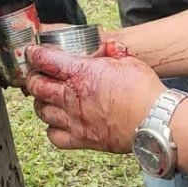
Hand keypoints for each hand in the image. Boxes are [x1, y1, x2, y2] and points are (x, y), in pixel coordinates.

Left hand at [24, 44, 163, 152]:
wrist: (155, 121)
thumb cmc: (143, 90)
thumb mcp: (127, 59)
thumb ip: (111, 52)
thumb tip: (106, 46)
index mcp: (80, 73)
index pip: (45, 60)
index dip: (34, 54)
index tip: (33, 53)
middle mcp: (71, 97)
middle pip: (36, 86)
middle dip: (33, 79)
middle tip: (37, 75)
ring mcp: (74, 120)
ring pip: (41, 111)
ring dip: (41, 103)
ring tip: (47, 99)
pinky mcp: (82, 139)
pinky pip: (54, 136)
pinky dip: (52, 129)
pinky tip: (58, 123)